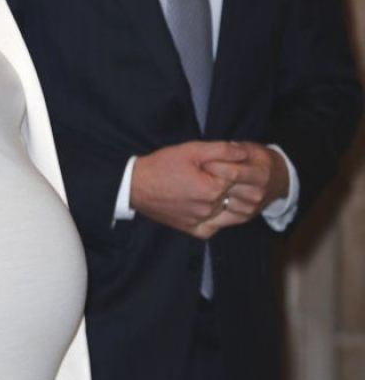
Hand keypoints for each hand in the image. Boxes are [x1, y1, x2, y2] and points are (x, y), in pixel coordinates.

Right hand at [130, 141, 248, 238]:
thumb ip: (221, 150)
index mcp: (212, 189)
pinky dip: (218, 219)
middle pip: (238, 197)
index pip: (240, 178)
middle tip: (225, 173)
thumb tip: (244, 153)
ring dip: (232, 203)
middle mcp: (209, 209)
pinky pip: (214, 228)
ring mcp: (201, 222)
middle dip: (238, 184)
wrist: (135, 186)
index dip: (239, 167)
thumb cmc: (162, 166)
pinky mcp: (192, 230)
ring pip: (231, 215)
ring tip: (223, 190)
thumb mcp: (191, 150)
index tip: (234, 161)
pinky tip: (212, 207)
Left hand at [199, 142, 289, 232]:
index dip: (213, 166)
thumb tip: (218, 149)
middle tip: (192, 175)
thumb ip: (235, 149)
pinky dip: (207, 211)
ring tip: (196, 187)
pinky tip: (199, 201)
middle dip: (206, 182)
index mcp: (260, 175)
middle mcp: (257, 194)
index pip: (232, 173)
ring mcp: (250, 208)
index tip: (200, 161)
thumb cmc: (258, 160)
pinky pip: (219, 218)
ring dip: (204, 197)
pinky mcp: (243, 218)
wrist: (277, 180)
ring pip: (219, 204)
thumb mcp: (250, 148)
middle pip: (224, 189)